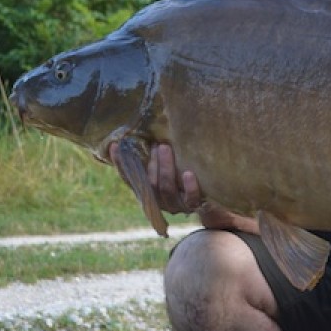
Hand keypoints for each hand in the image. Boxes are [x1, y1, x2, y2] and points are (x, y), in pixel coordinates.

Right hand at [109, 142, 256, 231]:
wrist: (216, 194)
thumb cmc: (188, 171)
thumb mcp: (172, 161)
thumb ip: (157, 151)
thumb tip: (147, 125)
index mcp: (150, 190)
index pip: (130, 178)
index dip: (120, 164)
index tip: (114, 146)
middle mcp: (160, 200)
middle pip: (149, 183)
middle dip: (151, 162)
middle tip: (156, 144)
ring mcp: (177, 205)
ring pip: (165, 189)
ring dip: (165, 168)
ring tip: (166, 148)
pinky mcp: (194, 205)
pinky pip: (191, 198)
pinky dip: (190, 186)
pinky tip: (189, 173)